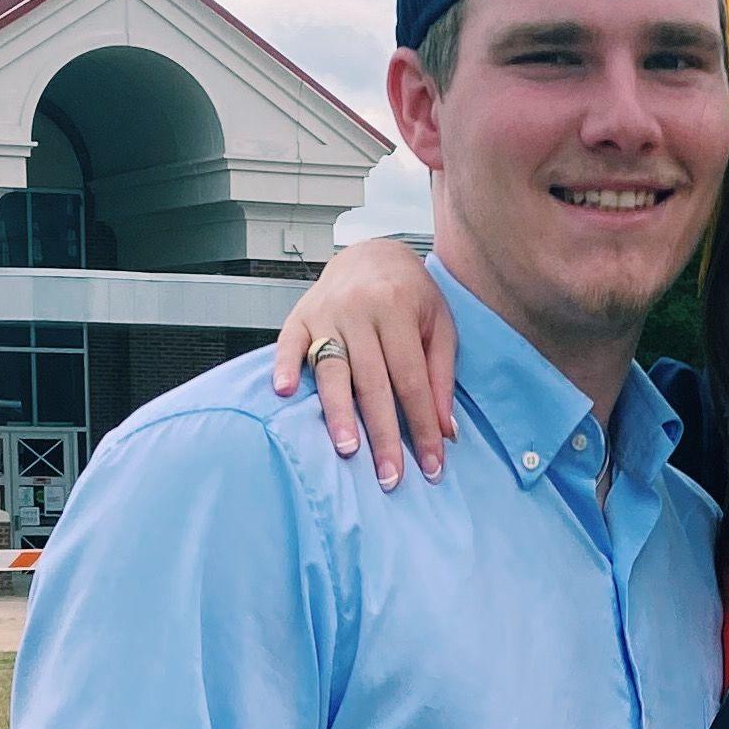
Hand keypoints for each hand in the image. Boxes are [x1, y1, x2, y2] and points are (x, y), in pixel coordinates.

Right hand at [270, 237, 455, 488]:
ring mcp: (326, 312)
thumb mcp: (439, 325)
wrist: (372, 253)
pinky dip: (285, 367)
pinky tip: (284, 392)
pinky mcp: (299, 316)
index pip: (412, 380)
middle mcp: (360, 310)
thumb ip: (441, 376)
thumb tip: (445, 430)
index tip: (431, 465)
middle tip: (390, 476)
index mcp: (398, 309)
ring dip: (338, 412)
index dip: (421, 426)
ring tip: (347, 449)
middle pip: (372, 383)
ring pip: (332, 369)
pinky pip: (288, 344)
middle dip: (383, 434)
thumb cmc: (410, 294)